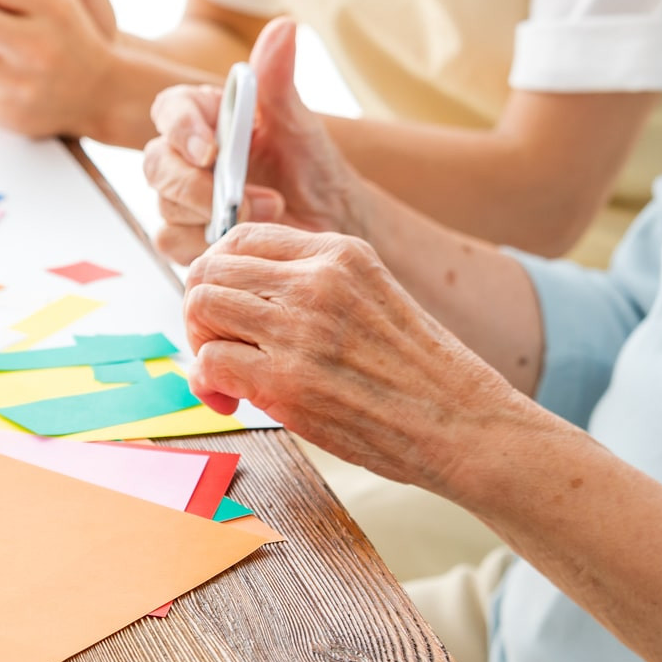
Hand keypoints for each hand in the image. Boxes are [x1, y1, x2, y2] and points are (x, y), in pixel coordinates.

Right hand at [144, 17, 377, 264]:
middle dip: (192, 186)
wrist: (328, 220)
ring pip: (164, 209)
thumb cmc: (311, 166)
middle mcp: (185, 155)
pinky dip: (205, 246)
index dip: (179, 128)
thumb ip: (279, 80)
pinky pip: (172, 243)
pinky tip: (240, 239)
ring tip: (268, 213)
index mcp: (205, 116)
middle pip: (155, 165)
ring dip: (212, 218)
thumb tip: (283, 26)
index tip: (209, 150)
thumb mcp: (299, 124)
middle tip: (239, 200)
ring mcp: (182, 197)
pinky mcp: (186, 236)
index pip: (169, 110)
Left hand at [184, 223, 521, 496]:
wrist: (462, 424)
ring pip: (200, 308)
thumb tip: (247, 301)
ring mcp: (299, 328)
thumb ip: (315, 289)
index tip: (226, 309)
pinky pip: (209, 363)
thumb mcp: (373, 297)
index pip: (241, 237)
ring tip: (226, 378)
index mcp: (338, 254)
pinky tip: (232, 402)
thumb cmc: (421, 376)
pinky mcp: (287, 382)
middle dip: (200, 312)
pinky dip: (206, 384)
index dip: (217, 273)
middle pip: (208, 269)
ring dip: (199, 345)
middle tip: (218, 348)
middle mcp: (314, 281)